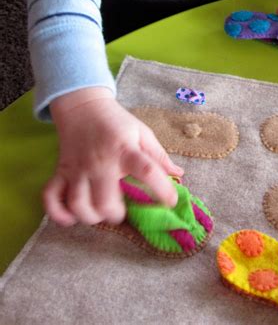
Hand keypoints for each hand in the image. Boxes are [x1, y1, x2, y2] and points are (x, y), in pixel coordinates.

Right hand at [44, 87, 183, 226]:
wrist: (83, 107)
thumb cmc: (117, 122)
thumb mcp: (142, 133)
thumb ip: (159, 156)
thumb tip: (179, 175)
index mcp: (125, 150)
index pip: (146, 171)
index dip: (161, 189)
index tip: (171, 202)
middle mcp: (100, 162)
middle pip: (105, 200)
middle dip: (116, 215)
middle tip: (123, 211)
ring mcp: (78, 169)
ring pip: (78, 204)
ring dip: (90, 217)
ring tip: (100, 213)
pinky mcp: (61, 172)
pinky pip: (51, 197)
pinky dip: (58, 213)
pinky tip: (71, 218)